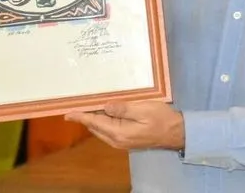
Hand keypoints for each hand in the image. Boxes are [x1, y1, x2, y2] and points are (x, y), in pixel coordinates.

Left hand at [65, 101, 184, 150]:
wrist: (176, 133)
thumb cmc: (161, 119)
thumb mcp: (143, 109)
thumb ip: (123, 108)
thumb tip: (104, 106)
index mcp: (118, 132)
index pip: (94, 122)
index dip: (80, 116)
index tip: (67, 113)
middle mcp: (116, 140)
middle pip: (95, 127)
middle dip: (86, 116)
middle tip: (79, 103)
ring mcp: (121, 142)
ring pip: (101, 129)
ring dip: (95, 119)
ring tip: (90, 106)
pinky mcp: (127, 140)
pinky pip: (109, 131)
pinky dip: (103, 122)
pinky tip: (106, 113)